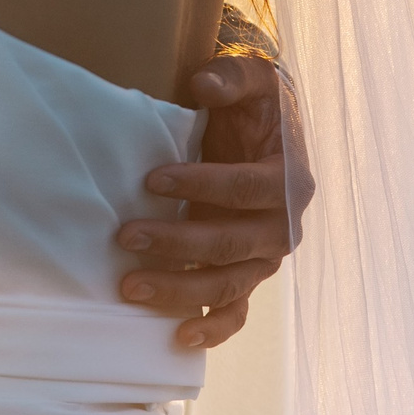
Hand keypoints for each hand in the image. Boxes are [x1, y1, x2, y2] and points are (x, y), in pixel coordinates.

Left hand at [119, 31, 315, 348]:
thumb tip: (203, 84)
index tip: (151, 179)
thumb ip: (231, 76)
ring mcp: (265, 259)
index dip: (200, 185)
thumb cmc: (257, 106)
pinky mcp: (248, 276)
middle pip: (230, 244)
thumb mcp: (254, 78)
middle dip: (177, 244)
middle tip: (125, 237)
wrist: (272, 133)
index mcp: (288, 180)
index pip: (243, 189)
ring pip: (227, 285)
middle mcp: (282, 227)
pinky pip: (236, 312)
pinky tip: (178, 338)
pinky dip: (212, 329)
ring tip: (129, 287)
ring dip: (180, 290)